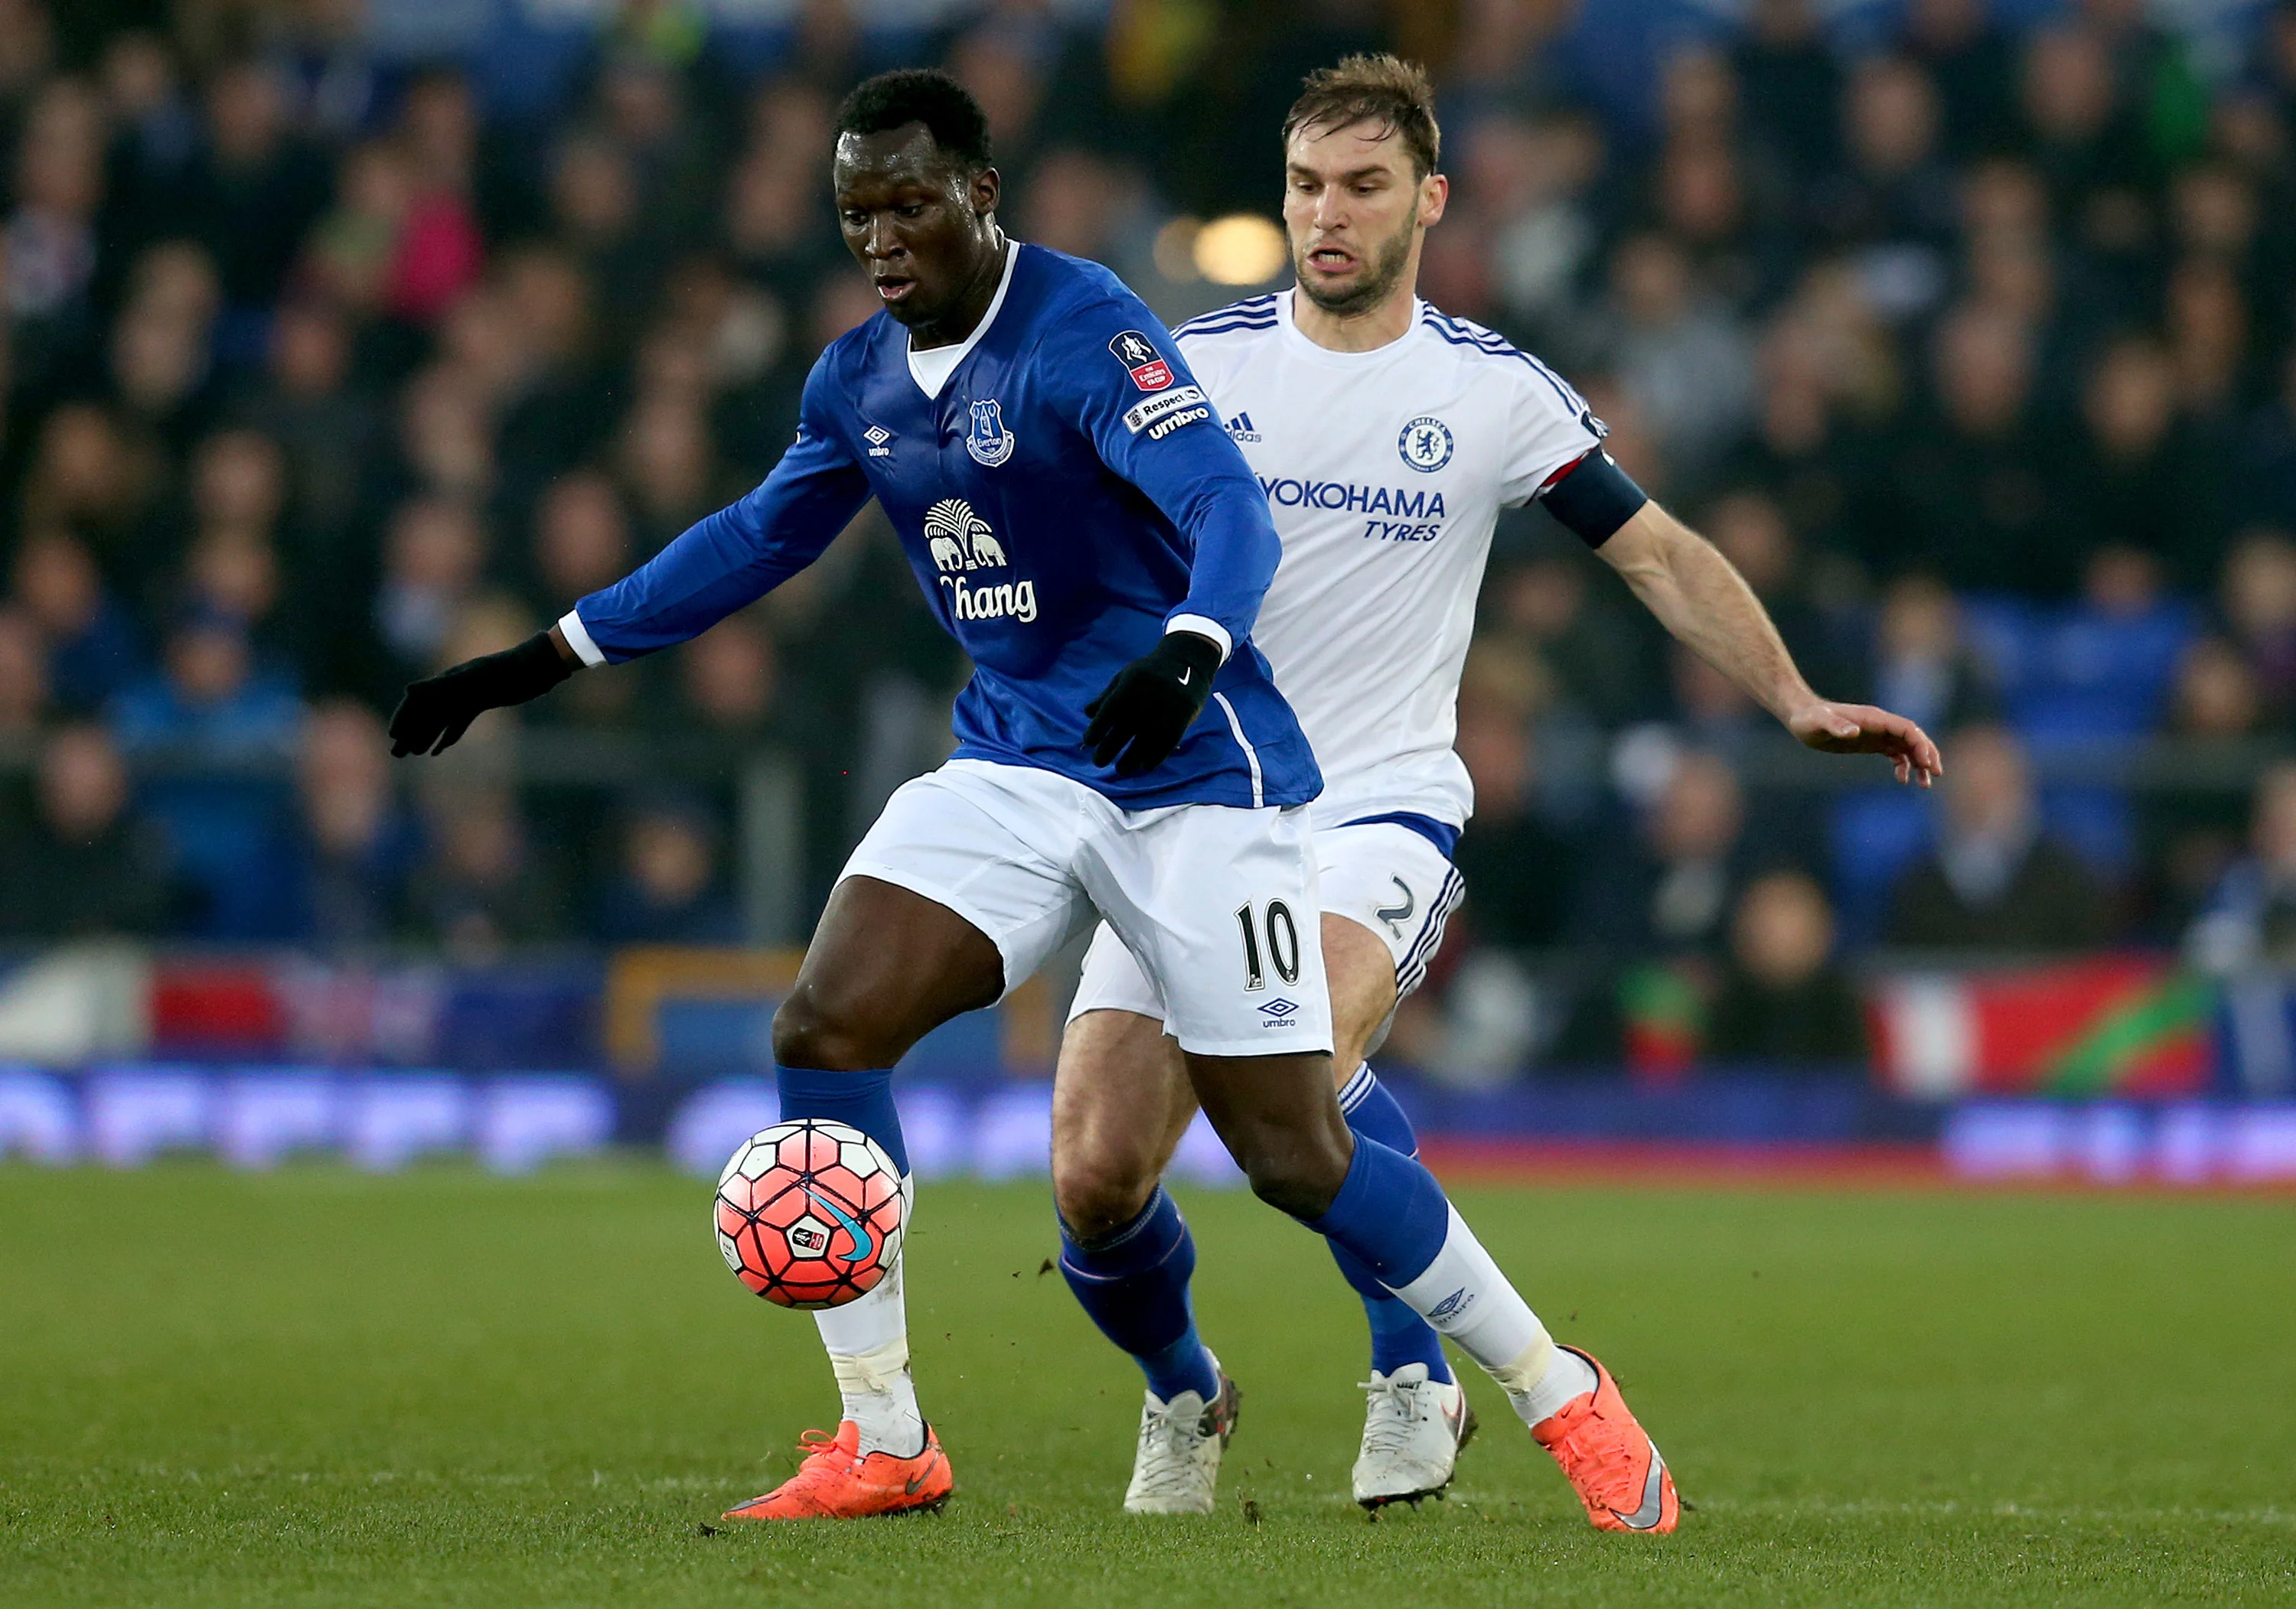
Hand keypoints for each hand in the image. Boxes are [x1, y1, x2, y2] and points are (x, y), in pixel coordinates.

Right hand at [389, 631, 576, 756]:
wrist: (536, 667)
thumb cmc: (505, 671)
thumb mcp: (472, 679)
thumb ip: (440, 686)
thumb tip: (408, 690)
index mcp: (447, 682)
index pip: (418, 701)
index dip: (404, 718)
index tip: (392, 736)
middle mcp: (453, 688)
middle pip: (426, 713)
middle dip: (409, 733)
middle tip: (395, 755)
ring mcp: (467, 695)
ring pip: (440, 720)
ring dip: (425, 736)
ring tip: (412, 754)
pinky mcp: (482, 702)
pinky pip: (459, 721)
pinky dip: (448, 735)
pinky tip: (439, 750)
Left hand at [1082, 631, 1222, 777]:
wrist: (1186, 663)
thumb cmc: (1149, 672)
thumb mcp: (1124, 677)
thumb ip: (1106, 696)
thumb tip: (1088, 713)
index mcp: (1126, 691)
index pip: (1105, 717)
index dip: (1095, 732)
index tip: (1089, 742)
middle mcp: (1142, 706)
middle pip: (1119, 736)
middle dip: (1105, 753)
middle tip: (1098, 761)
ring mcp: (1161, 717)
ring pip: (1141, 748)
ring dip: (1128, 763)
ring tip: (1121, 769)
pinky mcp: (1179, 724)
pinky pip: (1163, 748)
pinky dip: (1153, 760)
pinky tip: (1145, 766)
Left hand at [1787, 701, 1942, 786]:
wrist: (1802, 717)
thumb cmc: (1809, 719)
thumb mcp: (1819, 723)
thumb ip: (1836, 725)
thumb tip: (1854, 732)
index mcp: (1874, 718)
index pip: (1906, 728)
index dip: (1919, 744)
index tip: (1926, 763)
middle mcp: (1880, 724)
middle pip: (1913, 736)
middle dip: (1927, 753)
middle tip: (1936, 774)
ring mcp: (1877, 733)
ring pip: (1907, 746)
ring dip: (1919, 763)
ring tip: (1925, 784)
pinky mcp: (1872, 743)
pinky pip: (1895, 753)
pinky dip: (1903, 766)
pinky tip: (1902, 780)